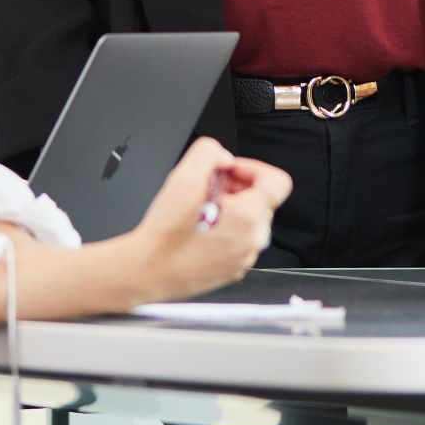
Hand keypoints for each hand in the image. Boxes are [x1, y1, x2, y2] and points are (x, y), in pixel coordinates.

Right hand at [113, 140, 287, 301]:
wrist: (147, 271)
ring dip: (231, 208)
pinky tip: (199, 228)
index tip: (230, 170)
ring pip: (250, 221)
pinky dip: (225, 230)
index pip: (277, 181)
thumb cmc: (165, 234)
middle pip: (261, 200)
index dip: (253, 167)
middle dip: (237, 187)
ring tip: (201, 208)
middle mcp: (253, 239)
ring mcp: (244, 257)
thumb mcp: (184, 177)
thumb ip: (209, 153)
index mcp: (249, 216)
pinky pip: (239, 241)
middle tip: (208, 187)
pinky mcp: (233, 269)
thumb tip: (223, 158)